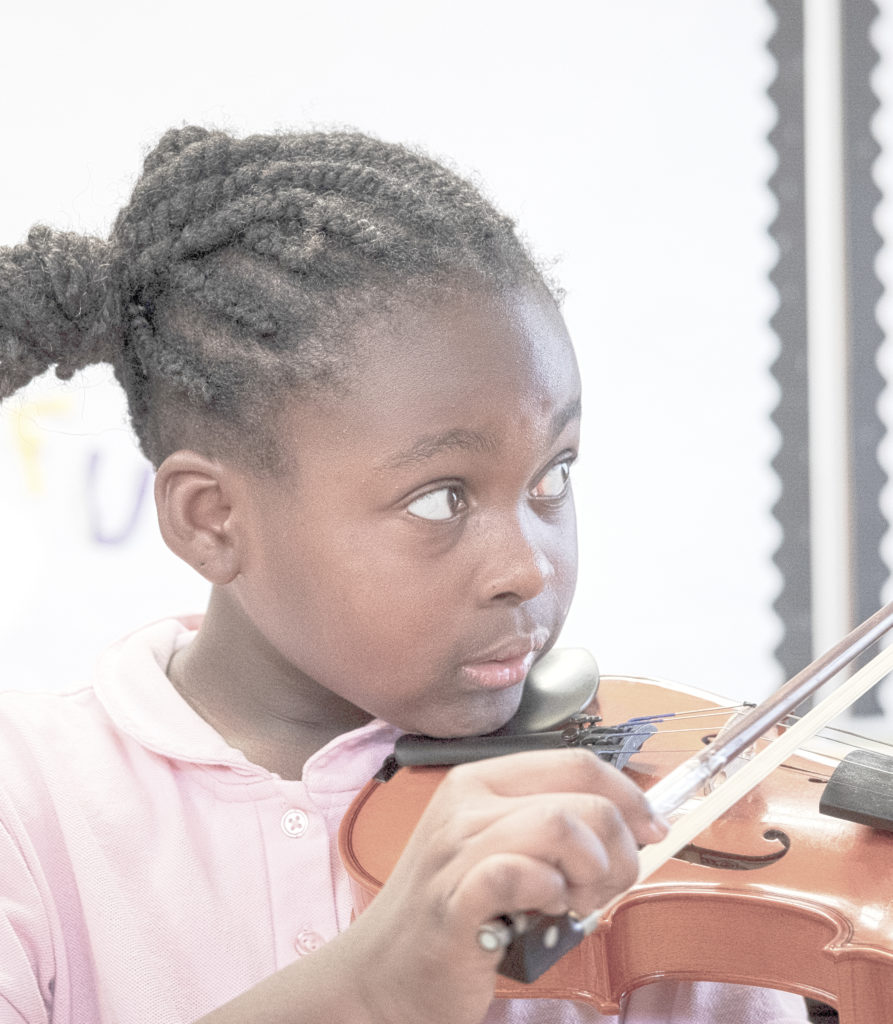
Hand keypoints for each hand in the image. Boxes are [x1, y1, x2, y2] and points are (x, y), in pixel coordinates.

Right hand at [339, 749, 667, 1023]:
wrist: (381, 974)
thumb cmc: (451, 912)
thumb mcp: (499, 850)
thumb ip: (551, 828)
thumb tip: (631, 825)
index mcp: (479, 781)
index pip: (575, 762)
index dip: (629, 794)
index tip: (651, 830)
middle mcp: (465, 804)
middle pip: (580, 798)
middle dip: (617, 848)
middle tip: (602, 889)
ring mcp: (455, 850)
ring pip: (560, 826)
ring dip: (589, 872)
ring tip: (572, 903)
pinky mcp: (454, 901)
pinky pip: (520, 873)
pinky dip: (549, 893)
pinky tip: (543, 912)